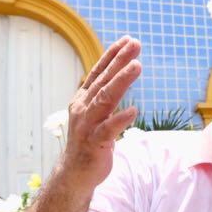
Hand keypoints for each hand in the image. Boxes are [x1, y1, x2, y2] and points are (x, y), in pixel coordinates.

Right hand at [63, 36, 141, 188]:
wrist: (75, 172)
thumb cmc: (89, 140)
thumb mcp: (95, 113)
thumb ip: (104, 95)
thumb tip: (118, 74)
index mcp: (84, 99)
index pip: (99, 72)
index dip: (112, 55)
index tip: (127, 39)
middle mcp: (84, 108)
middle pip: (104, 80)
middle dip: (120, 61)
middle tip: (135, 44)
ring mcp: (88, 125)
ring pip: (106, 99)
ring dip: (122, 81)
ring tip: (137, 66)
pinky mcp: (95, 143)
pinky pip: (109, 130)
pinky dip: (120, 120)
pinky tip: (134, 111)